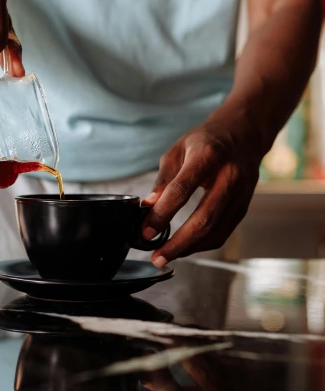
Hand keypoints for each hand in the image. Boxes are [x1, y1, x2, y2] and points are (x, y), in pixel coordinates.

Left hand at [142, 112, 261, 264]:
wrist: (244, 134)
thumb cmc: (206, 141)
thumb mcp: (178, 150)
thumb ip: (164, 179)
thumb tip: (149, 207)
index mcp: (208, 156)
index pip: (182, 190)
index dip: (162, 214)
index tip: (146, 232)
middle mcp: (229, 176)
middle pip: (204, 218)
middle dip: (178, 243)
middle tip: (157, 256)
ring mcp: (241, 193)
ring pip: (216, 230)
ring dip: (190, 248)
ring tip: (167, 255)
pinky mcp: (244, 207)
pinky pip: (223, 233)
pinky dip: (203, 245)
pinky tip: (186, 248)